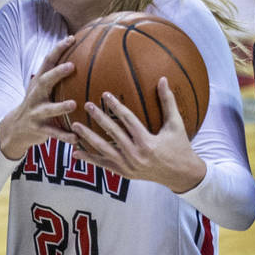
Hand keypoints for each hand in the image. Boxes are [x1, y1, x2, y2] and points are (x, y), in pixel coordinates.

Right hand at [0, 39, 76, 159]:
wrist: (16, 128)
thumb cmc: (37, 102)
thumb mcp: (42, 88)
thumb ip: (57, 75)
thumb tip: (84, 56)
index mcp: (39, 82)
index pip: (47, 61)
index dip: (58, 49)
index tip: (72, 38)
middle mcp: (36, 95)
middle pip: (45, 81)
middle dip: (57, 73)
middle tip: (71, 66)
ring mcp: (36, 112)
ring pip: (48, 109)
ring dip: (60, 106)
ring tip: (73, 104)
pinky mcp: (39, 129)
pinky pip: (53, 133)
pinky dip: (64, 136)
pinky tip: (77, 137)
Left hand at [70, 79, 206, 193]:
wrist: (180, 175)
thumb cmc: (180, 146)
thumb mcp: (176, 124)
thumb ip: (168, 101)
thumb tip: (163, 79)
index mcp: (147, 142)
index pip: (128, 120)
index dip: (116, 106)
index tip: (105, 94)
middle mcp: (136, 155)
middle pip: (113, 134)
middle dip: (99, 118)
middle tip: (87, 105)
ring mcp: (128, 166)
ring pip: (104, 150)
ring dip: (88, 137)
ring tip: (75, 126)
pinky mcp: (124, 173)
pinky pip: (104, 165)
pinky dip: (89, 158)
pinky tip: (76, 151)